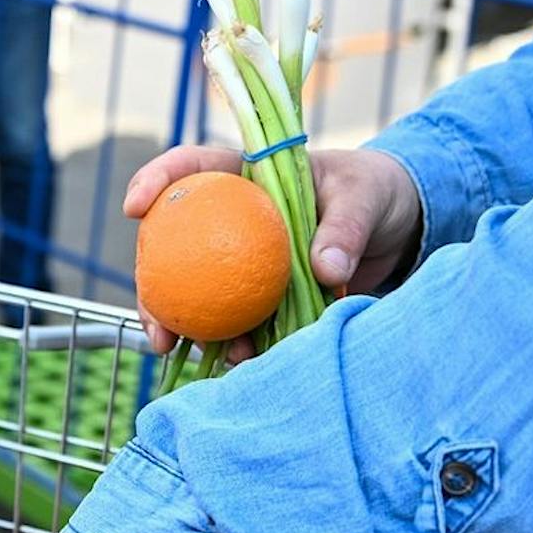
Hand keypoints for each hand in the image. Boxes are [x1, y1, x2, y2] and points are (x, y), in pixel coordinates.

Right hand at [122, 144, 420, 357]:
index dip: (157, 181)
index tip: (134, 207)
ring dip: (189, 327)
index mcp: (249, 177)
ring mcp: (244, 260)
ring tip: (189, 353)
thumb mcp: (364, 199)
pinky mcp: (264, 294)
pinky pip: (239, 320)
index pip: (193, 169)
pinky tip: (236, 363)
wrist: (398, 228)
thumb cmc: (374, 193)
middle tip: (156, 326)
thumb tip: (325, 269)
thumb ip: (345, 228)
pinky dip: (233, 343)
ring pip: (198, 292)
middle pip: (174, 246)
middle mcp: (234, 218)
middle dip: (152, 287)